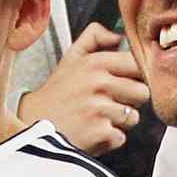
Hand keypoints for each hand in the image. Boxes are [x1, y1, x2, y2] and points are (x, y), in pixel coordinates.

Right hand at [18, 24, 148, 154]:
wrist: (34, 126)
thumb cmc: (57, 95)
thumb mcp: (70, 58)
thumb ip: (94, 38)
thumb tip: (118, 36)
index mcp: (95, 63)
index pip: (136, 64)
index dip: (136, 76)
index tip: (125, 82)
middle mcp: (99, 83)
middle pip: (142, 92)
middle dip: (130, 101)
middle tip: (109, 104)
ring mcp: (100, 109)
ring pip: (133, 117)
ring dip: (119, 122)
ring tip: (98, 118)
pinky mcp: (100, 133)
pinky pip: (121, 137)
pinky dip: (109, 139)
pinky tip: (92, 132)